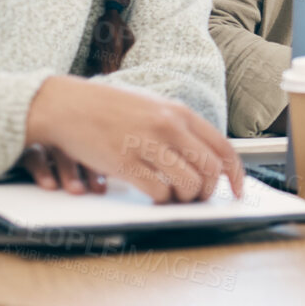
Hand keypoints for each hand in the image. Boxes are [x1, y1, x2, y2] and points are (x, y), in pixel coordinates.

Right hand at [25, 76, 243, 203]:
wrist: (66, 105)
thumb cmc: (108, 108)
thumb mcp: (152, 107)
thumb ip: (178, 127)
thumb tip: (203, 156)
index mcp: (179, 112)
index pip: (223, 148)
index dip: (236, 174)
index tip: (238, 191)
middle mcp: (169, 126)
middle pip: (210, 169)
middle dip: (209, 191)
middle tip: (199, 199)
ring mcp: (147, 144)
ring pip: (188, 183)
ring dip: (186, 198)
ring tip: (176, 199)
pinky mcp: (125, 162)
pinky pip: (159, 191)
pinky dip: (163, 201)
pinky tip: (156, 198)